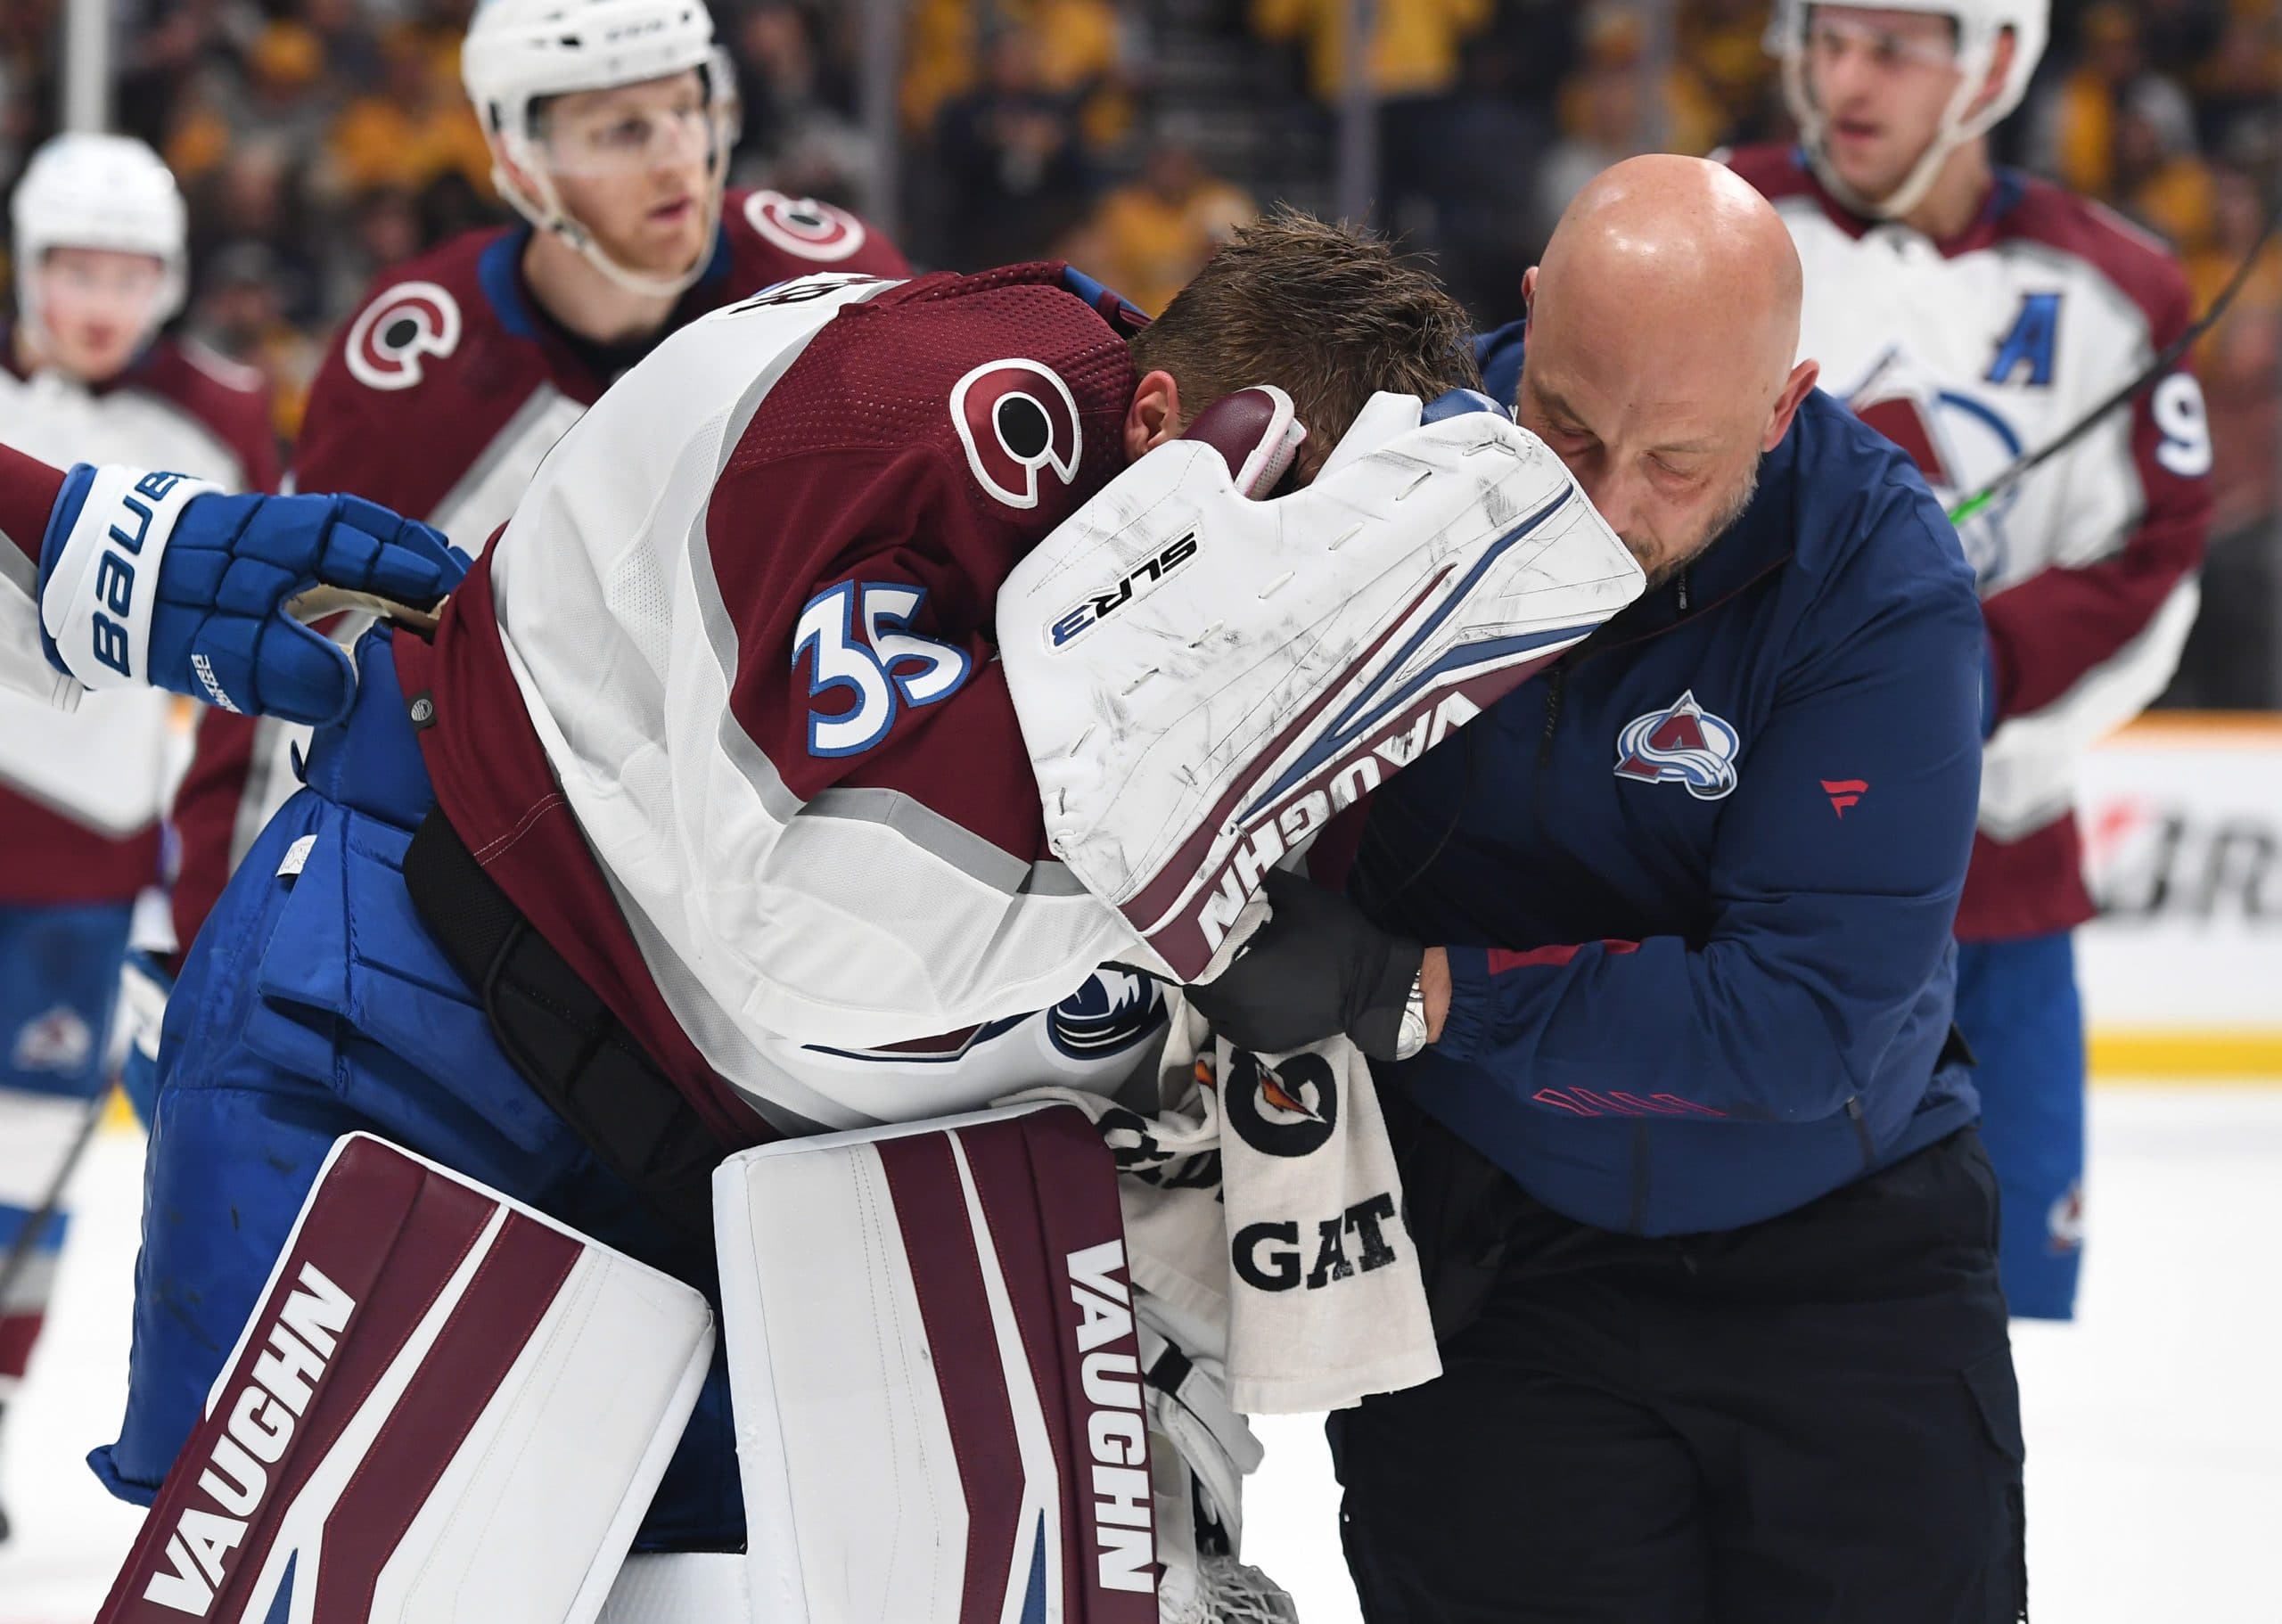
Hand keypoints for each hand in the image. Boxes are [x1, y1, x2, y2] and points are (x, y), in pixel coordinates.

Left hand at [39, 465, 465, 725]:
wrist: (74, 580)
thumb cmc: (141, 609)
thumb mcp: (208, 649)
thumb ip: (277, 668)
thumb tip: (346, 692)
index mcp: (267, 538)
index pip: (355, 536)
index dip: (407, 559)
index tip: (452, 585)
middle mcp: (274, 532)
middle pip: (362, 533)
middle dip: (416, 556)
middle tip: (466, 586)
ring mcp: (266, 546)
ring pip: (345, 544)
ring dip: (394, 564)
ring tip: (438, 590)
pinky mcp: (256, 567)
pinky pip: (323, 562)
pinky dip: (362, 573)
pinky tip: (381, 599)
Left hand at [1184, 868, 1424, 1059]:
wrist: (1373, 986)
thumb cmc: (1335, 940)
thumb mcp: (1299, 898)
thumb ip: (1262, 883)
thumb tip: (1239, 872)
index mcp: (1235, 972)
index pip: (1188, 960)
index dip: (1187, 944)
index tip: (1196, 929)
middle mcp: (1232, 1008)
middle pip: (1195, 987)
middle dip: (1199, 968)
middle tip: (1213, 947)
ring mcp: (1247, 1031)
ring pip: (1210, 1010)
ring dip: (1213, 991)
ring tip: (1229, 970)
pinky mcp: (1263, 1043)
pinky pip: (1230, 1027)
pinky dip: (1231, 1011)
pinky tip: (1246, 992)